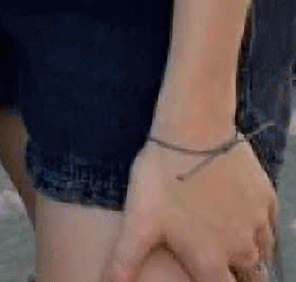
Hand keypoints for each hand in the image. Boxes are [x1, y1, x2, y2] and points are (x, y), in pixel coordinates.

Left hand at [103, 135, 275, 281]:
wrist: (194, 126)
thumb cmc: (162, 174)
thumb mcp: (138, 219)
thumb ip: (124, 260)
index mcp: (211, 261)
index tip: (210, 276)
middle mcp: (241, 249)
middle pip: (250, 276)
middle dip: (240, 274)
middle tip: (222, 259)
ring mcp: (257, 222)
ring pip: (262, 251)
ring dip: (251, 252)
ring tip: (232, 241)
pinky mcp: (266, 197)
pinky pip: (269, 222)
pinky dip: (261, 225)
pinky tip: (244, 214)